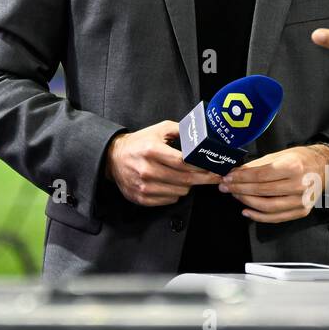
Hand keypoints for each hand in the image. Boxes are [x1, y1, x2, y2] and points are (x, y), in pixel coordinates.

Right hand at [104, 121, 221, 206]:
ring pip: (179, 191)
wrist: (113, 158)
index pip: (183, 162)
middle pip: (184, 179)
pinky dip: (175, 193)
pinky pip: (169, 200)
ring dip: (188, 185)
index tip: (215, 168)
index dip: (201, 167)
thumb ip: (180, 130)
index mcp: (152, 150)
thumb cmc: (139, 143)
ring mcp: (143, 186)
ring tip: (186, 177)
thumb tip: (200, 137)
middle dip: (204, 179)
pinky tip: (172, 184)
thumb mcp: (158, 129)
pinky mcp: (141, 197)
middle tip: (216, 177)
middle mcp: (147, 169)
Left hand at [218, 145, 328, 222]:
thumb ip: (257, 165)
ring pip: (268, 206)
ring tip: (235, 196)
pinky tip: (247, 210)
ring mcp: (302, 201)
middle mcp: (299, 185)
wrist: (324, 167)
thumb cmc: (300, 158)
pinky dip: (259, 216)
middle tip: (226, 187)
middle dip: (240, 189)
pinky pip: (277, 217)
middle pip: (262, 191)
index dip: (241, 178)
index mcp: (293, 166)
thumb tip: (236, 173)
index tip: (228, 178)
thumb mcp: (279, 155)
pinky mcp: (302, 211)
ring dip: (247, 202)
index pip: (260, 175)